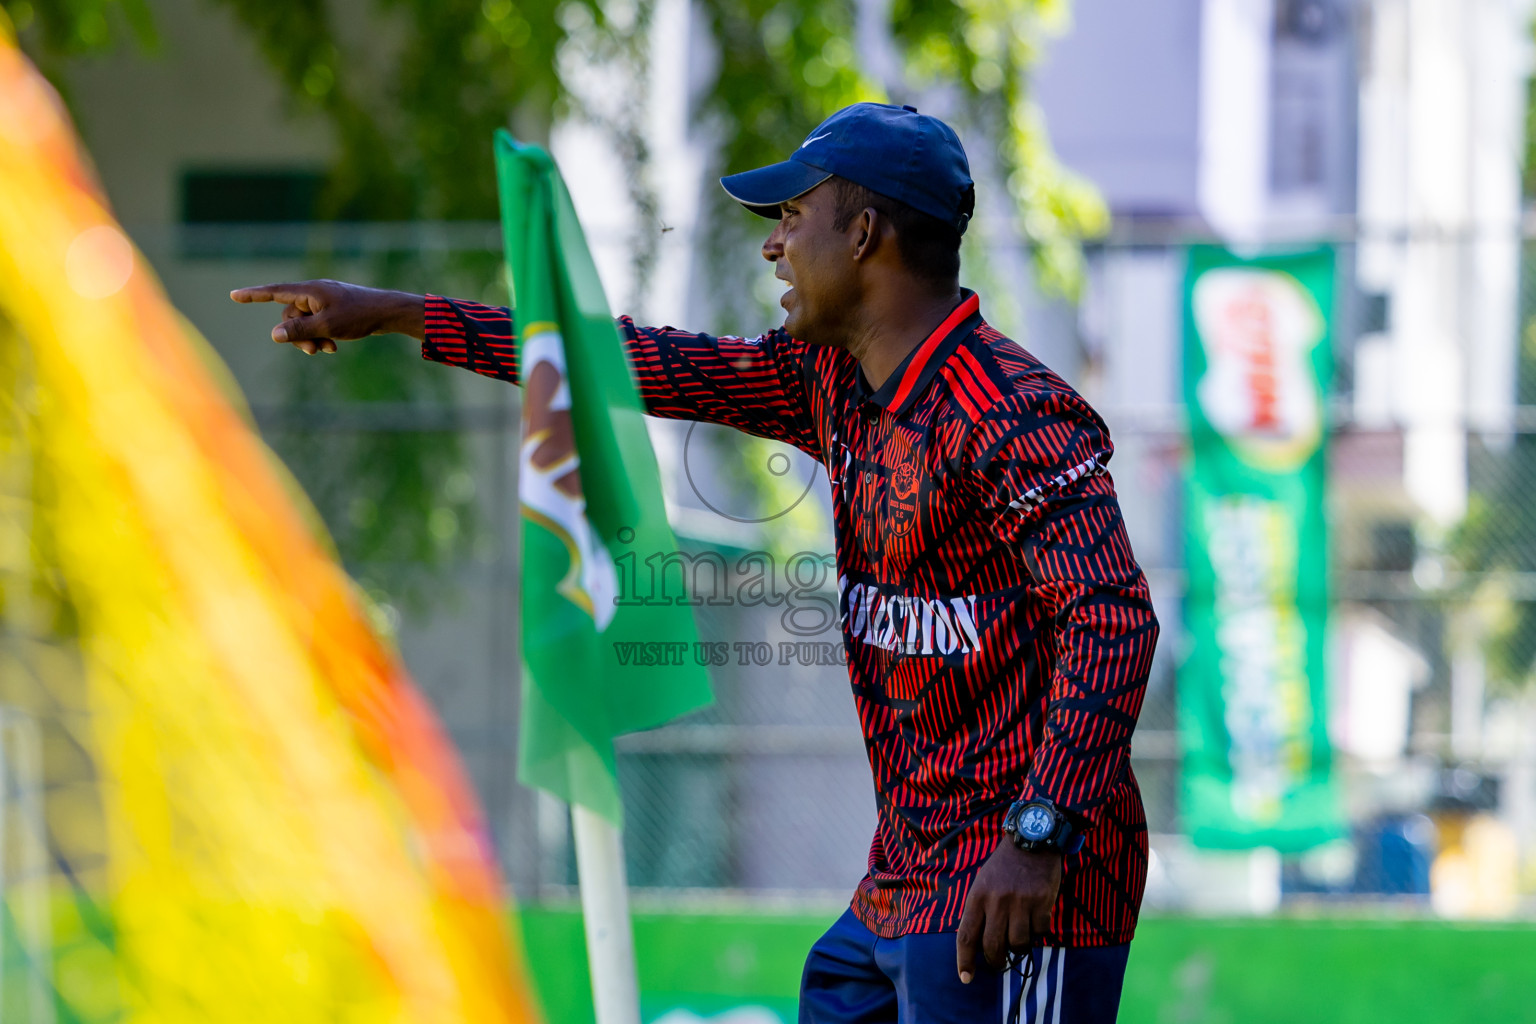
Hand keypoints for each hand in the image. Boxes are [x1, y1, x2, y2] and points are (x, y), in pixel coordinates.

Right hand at [229, 279, 425, 353]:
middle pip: (289, 316)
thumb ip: (299, 330)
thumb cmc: (359, 316)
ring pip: (303, 323)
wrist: (388, 312)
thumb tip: (274, 335)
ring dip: (311, 338)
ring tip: (328, 349)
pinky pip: (317, 324)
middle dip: (297, 335)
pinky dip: (321, 336)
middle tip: (313, 351)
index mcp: (309, 291)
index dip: (253, 295)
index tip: (234, 295)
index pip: (275, 292)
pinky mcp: (333, 310)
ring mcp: (324, 302)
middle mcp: (314, 293)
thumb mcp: (327, 326)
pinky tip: (334, 346)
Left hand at [955, 839, 1061, 983]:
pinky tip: (1037, 920)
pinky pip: (1040, 932)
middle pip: (992, 946)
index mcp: (977, 897)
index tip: (966, 978)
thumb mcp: (982, 884)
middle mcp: (997, 901)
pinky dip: (1039, 932)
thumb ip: (979, 911)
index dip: (964, 961)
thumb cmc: (1004, 867)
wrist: (1031, 841)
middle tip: (998, 964)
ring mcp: (1020, 902)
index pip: (966, 936)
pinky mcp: (1041, 902)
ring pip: (1018, 944)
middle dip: (995, 962)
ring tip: (1020, 938)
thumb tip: (978, 945)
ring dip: (1020, 948)